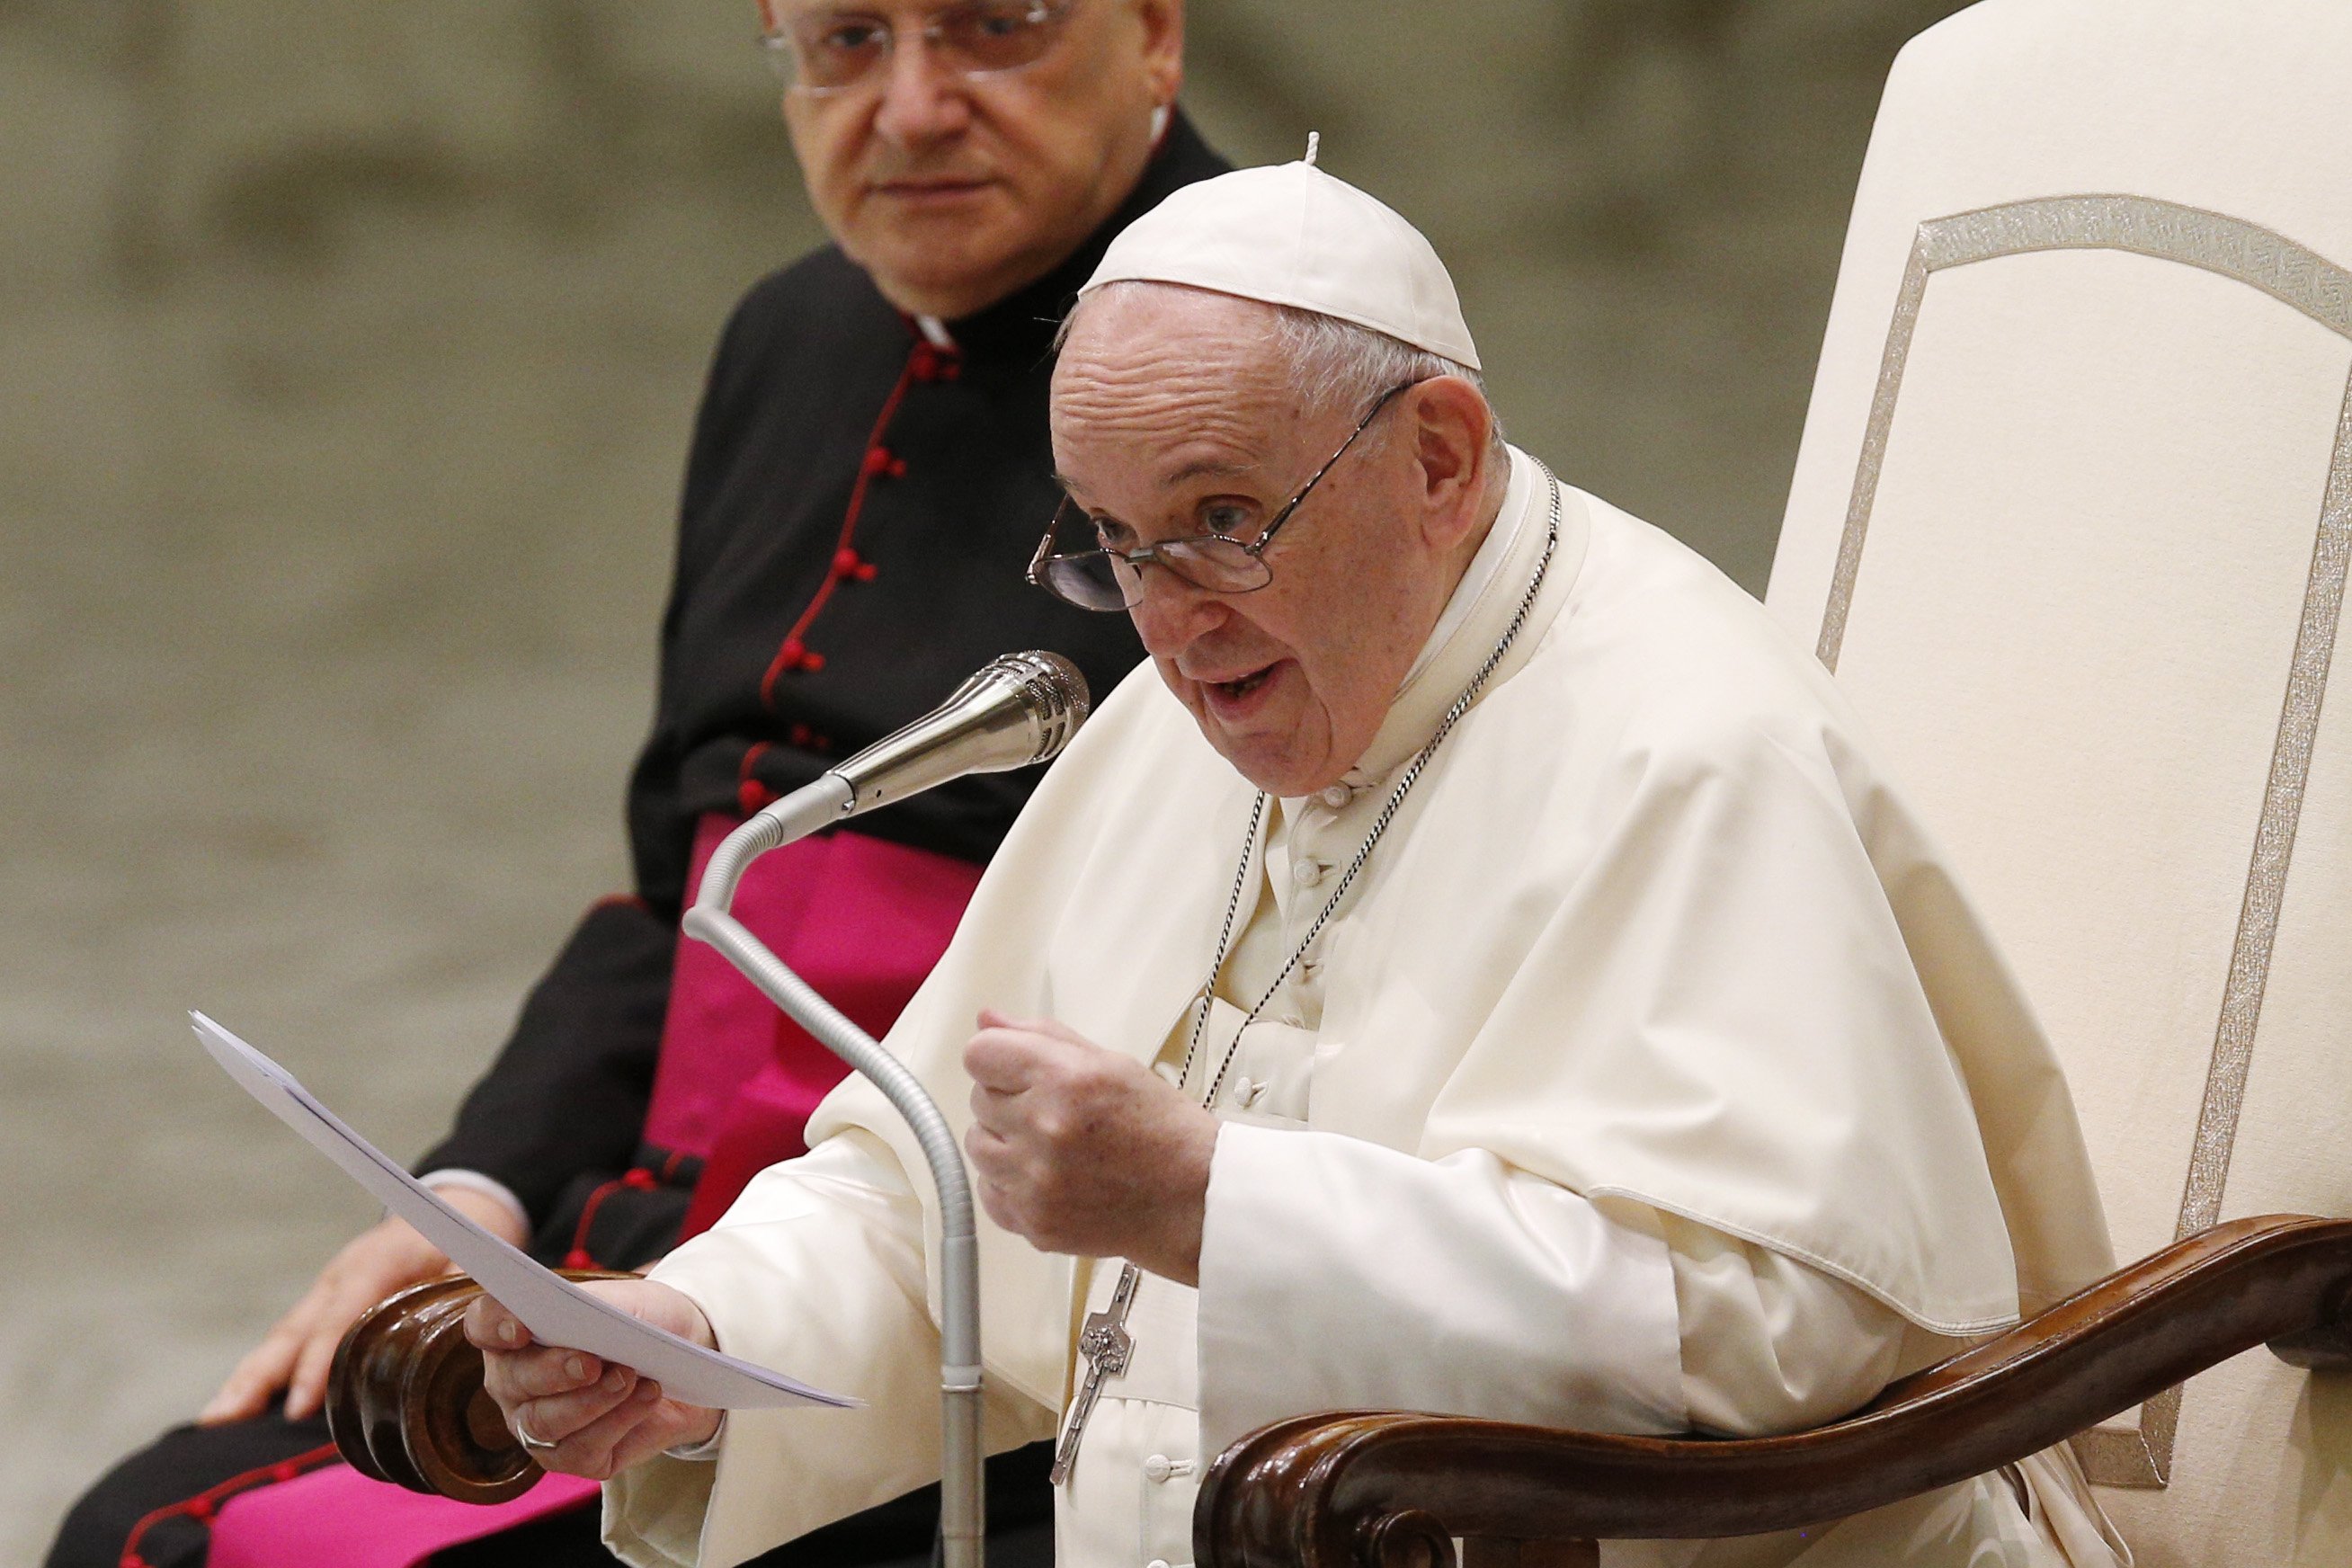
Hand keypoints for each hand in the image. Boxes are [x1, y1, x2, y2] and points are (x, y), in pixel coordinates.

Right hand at [201, 1185, 527, 1424]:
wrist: (456, 1209)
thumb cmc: (467, 1240)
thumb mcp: (473, 1264)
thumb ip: (459, 1302)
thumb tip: (458, 1351)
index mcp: (376, 1264)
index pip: (339, 1317)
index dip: (318, 1363)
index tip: (301, 1408)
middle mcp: (339, 1279)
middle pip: (293, 1330)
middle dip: (259, 1377)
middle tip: (224, 1419)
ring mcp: (325, 1293)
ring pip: (281, 1339)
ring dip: (247, 1380)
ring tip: (214, 1421)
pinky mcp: (322, 1309)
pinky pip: (287, 1344)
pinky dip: (261, 1375)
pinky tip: (235, 1407)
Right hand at [466, 1280, 722, 1477]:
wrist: (686, 1356)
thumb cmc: (642, 1323)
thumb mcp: (623, 1303)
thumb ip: (592, 1311)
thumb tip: (577, 1328)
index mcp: (515, 1333)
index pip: (483, 1325)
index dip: (494, 1325)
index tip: (521, 1328)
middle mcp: (515, 1384)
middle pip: (513, 1381)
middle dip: (554, 1371)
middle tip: (593, 1363)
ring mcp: (537, 1425)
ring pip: (545, 1423)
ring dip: (592, 1400)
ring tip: (631, 1376)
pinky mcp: (573, 1457)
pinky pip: (583, 1449)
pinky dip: (620, 1419)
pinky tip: (648, 1395)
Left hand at [963, 1008, 1219, 1281]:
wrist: (1194, 1199)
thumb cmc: (1163, 1131)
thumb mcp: (1111, 1063)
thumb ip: (1042, 1037)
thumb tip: (988, 1022)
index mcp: (1065, 1080)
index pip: (980, 1054)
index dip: (998, 1058)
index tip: (1014, 1069)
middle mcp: (1045, 1130)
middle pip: (978, 1098)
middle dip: (1010, 1099)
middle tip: (1055, 1112)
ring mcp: (1036, 1182)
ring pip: (977, 1145)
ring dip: (1006, 1141)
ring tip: (1052, 1145)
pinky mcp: (1034, 1222)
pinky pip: (989, 1191)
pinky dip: (1010, 1184)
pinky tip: (1049, 1176)